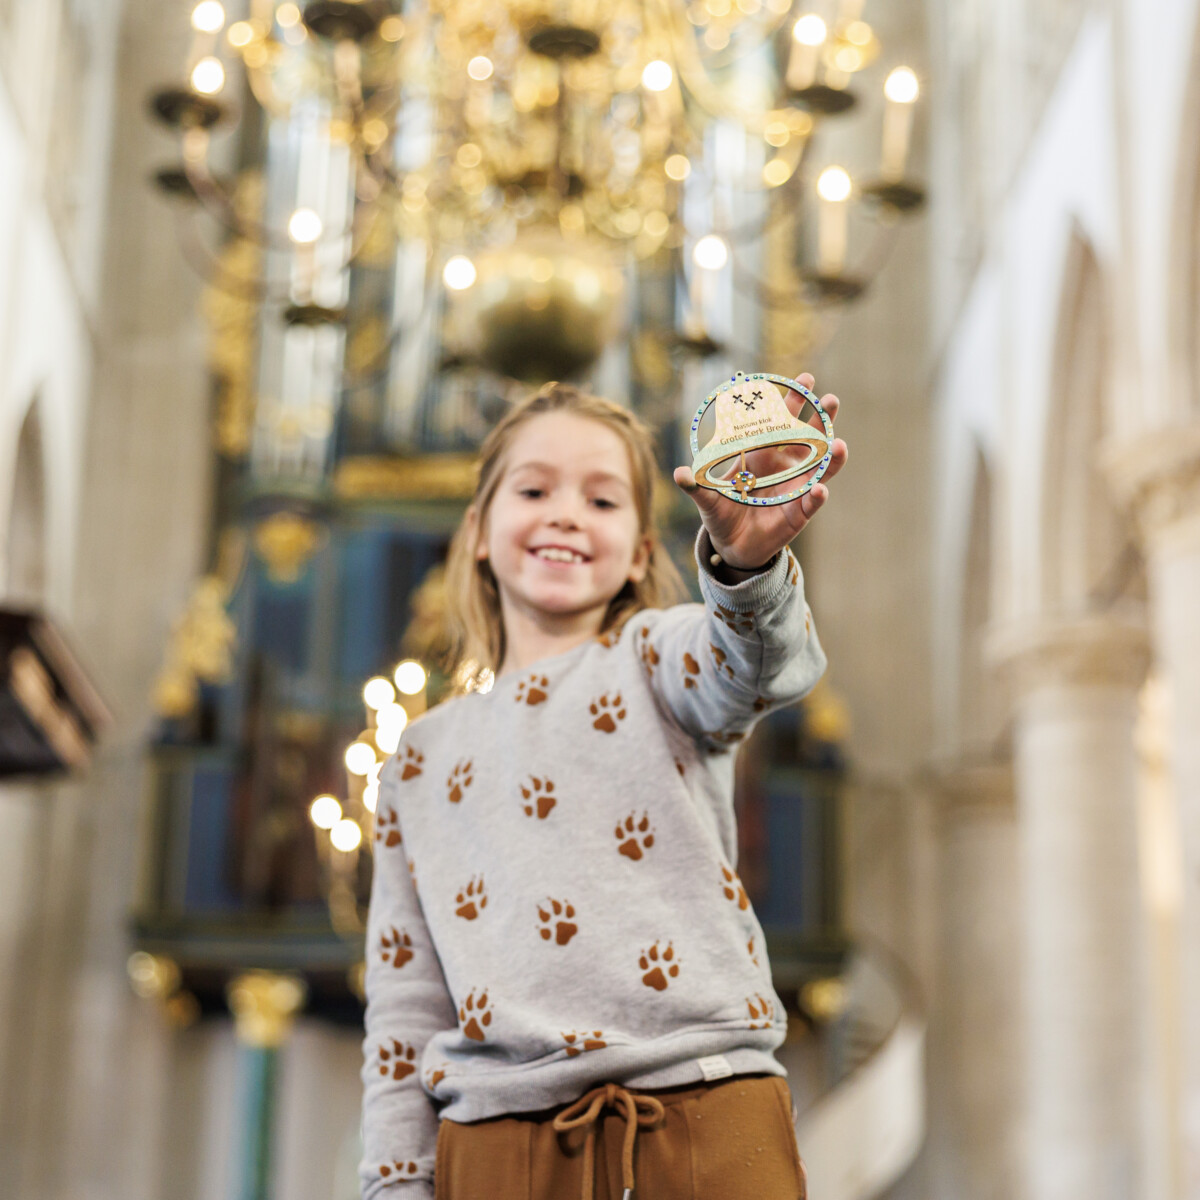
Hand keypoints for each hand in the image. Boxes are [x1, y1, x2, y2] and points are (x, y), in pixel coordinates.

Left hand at [673, 373, 847, 570]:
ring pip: (821, 467)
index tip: (805, 379)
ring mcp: (796, 488)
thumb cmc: (721, 513)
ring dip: (832, 456)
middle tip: (830, 399)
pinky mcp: (798, 513)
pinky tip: (820, 489)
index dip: (794, 401)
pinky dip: (817, 496)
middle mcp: (786, 466)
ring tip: (839, 444)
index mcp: (763, 453)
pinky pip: (811, 502)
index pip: (782, 421)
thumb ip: (696, 486)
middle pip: (809, 437)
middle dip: (821, 418)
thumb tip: (678, 473)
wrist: (732, 545)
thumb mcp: (707, 499)